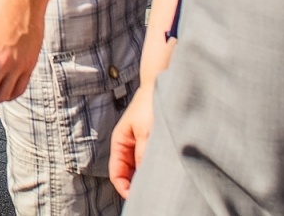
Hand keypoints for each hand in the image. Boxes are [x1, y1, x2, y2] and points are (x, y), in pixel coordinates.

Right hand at [108, 81, 154, 197]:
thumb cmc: (150, 105)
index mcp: (120, 143)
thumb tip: (144, 179)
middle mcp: (129, 146)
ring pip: (141, 169)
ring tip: (161, 185)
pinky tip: (167, 173)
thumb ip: (143, 156)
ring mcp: (141, 145)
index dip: (124, 189)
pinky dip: (156, 169)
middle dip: (137, 186)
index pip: (116, 174)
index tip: (138, 198)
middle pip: (129, 175)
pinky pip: (152, 162)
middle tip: (153, 195)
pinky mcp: (153, 143)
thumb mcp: (146, 133)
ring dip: (148, 177)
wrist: (161, 85)